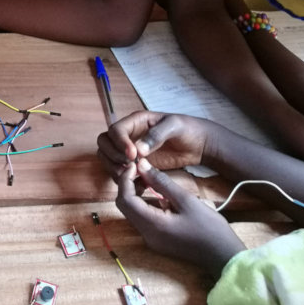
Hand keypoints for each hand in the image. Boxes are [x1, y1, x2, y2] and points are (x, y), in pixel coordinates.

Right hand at [97, 111, 213, 179]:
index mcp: (136, 121)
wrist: (198, 144)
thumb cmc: (188, 129)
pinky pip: (118, 170)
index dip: (119, 143)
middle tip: (129, 166)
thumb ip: (156, 135)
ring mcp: (130, 150)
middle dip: (112, 155)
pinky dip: (122, 178)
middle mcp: (128, 135)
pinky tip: (138, 182)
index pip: (116, 130)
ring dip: (113, 167)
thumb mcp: (175, 126)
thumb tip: (138, 150)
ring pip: (107, 157)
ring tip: (131, 175)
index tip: (133, 156)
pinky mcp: (135, 164)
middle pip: (104, 142)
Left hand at [116, 159, 245, 276]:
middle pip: (125, 206)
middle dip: (129, 185)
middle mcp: (146, 234)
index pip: (125, 199)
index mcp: (152, 225)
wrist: (225, 256)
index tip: (135, 164)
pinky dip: (146, 204)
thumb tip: (141, 166)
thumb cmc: (210, 228)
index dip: (126, 179)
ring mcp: (151, 240)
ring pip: (133, 212)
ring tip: (151, 179)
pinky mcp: (158, 241)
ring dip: (137, 194)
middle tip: (142, 170)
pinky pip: (144, 219)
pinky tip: (160, 195)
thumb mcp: (186, 200)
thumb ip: (162, 183)